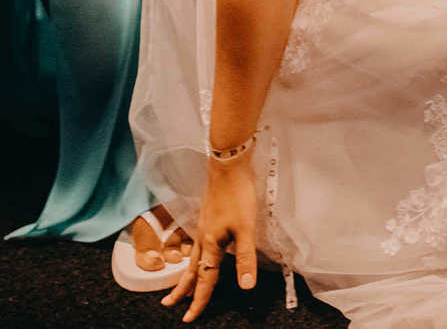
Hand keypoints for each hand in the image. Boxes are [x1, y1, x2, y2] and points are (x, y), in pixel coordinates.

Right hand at [163, 157, 257, 321]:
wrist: (228, 164)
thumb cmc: (237, 195)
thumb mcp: (246, 229)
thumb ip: (245, 258)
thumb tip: (246, 287)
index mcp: (211, 244)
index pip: (204, 279)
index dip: (198, 300)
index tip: (189, 318)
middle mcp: (203, 237)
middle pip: (191, 270)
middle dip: (182, 290)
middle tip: (170, 305)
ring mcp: (204, 226)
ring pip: (192, 257)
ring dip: (186, 274)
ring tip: (180, 286)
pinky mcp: (207, 216)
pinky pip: (197, 244)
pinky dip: (194, 257)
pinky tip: (199, 253)